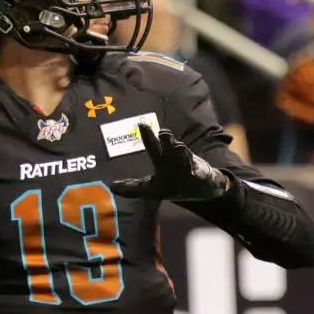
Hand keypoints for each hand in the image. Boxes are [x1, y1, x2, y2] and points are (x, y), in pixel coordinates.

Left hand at [111, 124, 228, 201]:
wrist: (201, 188)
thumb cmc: (174, 183)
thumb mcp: (151, 188)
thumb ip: (132, 188)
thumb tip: (112, 186)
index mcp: (162, 160)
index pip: (153, 146)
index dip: (147, 136)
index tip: (142, 124)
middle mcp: (175, 159)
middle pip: (169, 147)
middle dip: (166, 140)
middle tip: (162, 132)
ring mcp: (188, 166)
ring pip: (184, 156)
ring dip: (181, 151)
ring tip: (178, 146)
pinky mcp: (200, 176)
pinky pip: (199, 173)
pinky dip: (197, 172)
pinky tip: (195, 171)